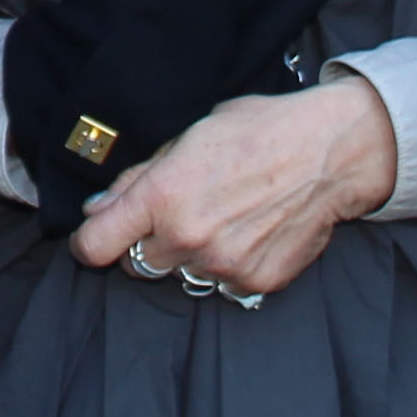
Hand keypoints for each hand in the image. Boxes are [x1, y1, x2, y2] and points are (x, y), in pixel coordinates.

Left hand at [69, 77, 398, 299]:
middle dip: (145, 242)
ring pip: (179, 275)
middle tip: (175, 214)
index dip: (89, 242)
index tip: (96, 236)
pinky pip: (221, 285)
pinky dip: (225, 266)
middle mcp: (188, 238)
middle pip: (137, 263)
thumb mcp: (185, 138)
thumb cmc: (256, 131)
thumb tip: (97, 211)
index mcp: (162, 196)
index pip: (95, 246)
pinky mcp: (256, 283)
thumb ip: (136, 180)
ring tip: (218, 220)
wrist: (328, 151)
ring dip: (187, 256)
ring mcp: (223, 266)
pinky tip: (245, 234)